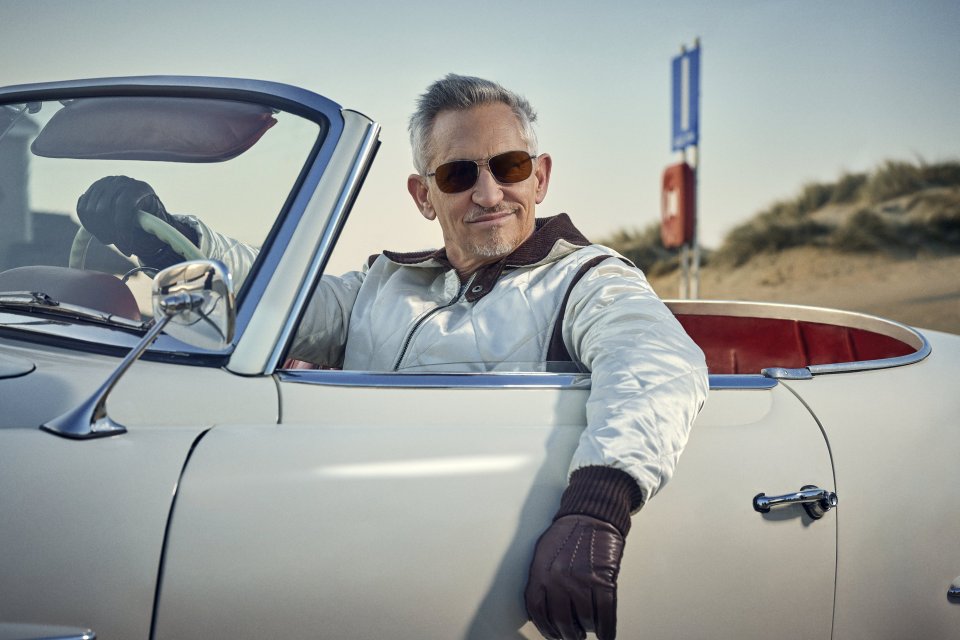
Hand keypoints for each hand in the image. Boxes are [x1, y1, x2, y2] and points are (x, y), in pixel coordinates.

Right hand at [77, 176, 196, 265]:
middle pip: (103, 210)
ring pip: (90, 210)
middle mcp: (121, 181)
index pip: (124, 207)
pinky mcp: (92, 190)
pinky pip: (82, 208)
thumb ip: (147, 229)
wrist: (143, 216)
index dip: (123, 232)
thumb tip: (144, 235)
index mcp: (140, 188)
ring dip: (99, 231)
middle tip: (119, 244)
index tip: (128, 251)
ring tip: (111, 238)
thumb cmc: (152, 225)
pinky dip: (89, 224)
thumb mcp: (155, 228)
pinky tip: (101, 231)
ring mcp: (105, 184)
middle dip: (110, 233)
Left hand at [524, 514, 624, 639]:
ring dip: (588, 629)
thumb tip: (540, 606)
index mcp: (541, 572)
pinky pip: (605, 613)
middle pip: (562, 620)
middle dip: (569, 633)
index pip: (538, 611)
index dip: (546, 628)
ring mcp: (582, 581)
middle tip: (573, 635)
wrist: (592, 514)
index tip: (553, 634)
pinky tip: (606, 634)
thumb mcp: (543, 553)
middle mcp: (559, 579)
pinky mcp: (604, 580)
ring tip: (589, 629)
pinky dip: (607, 628)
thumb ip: (540, 579)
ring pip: (585, 620)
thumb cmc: (569, 532)